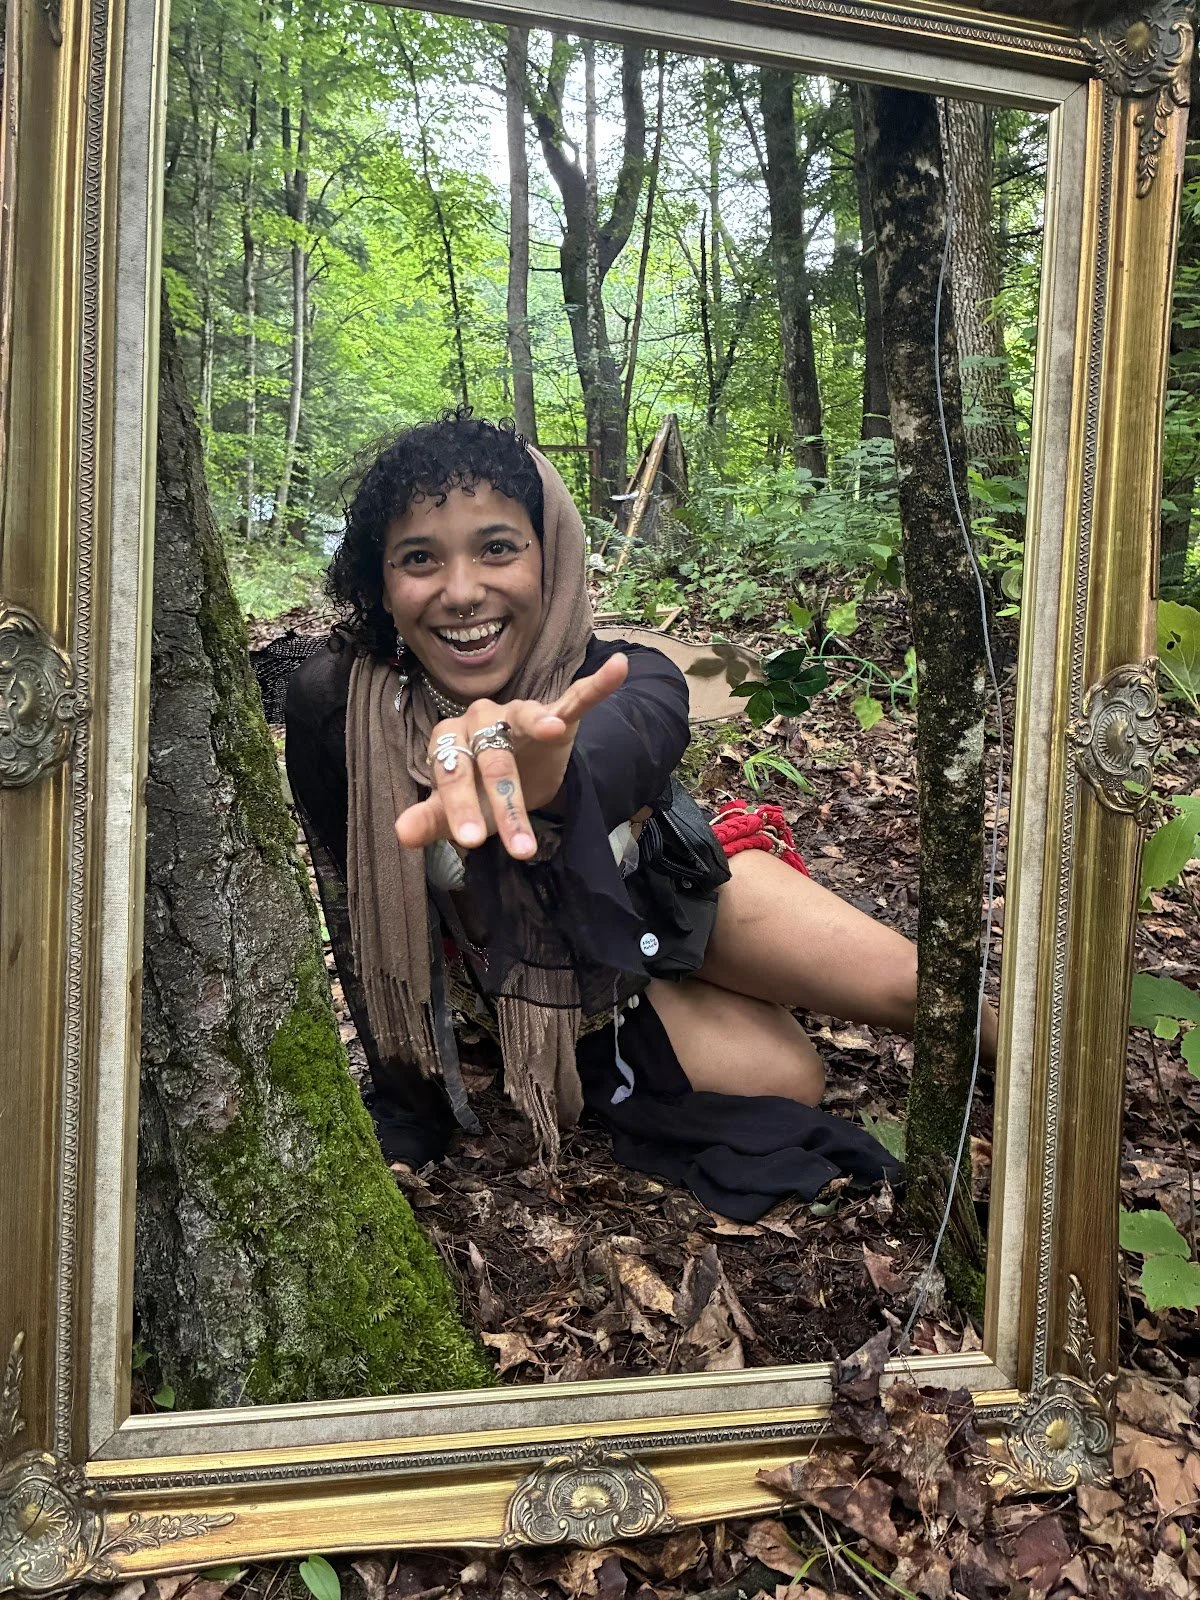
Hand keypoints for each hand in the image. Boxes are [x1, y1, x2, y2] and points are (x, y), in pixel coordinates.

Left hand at [394, 653, 628, 860]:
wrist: (517, 778)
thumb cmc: (479, 790)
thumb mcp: (458, 810)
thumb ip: (432, 818)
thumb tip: (402, 834)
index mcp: (449, 739)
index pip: (452, 774)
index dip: (461, 807)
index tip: (472, 842)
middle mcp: (480, 717)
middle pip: (491, 757)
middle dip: (506, 802)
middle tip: (520, 845)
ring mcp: (518, 712)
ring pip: (525, 720)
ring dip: (540, 727)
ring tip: (553, 729)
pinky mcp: (557, 712)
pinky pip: (575, 695)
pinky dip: (594, 685)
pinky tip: (615, 670)